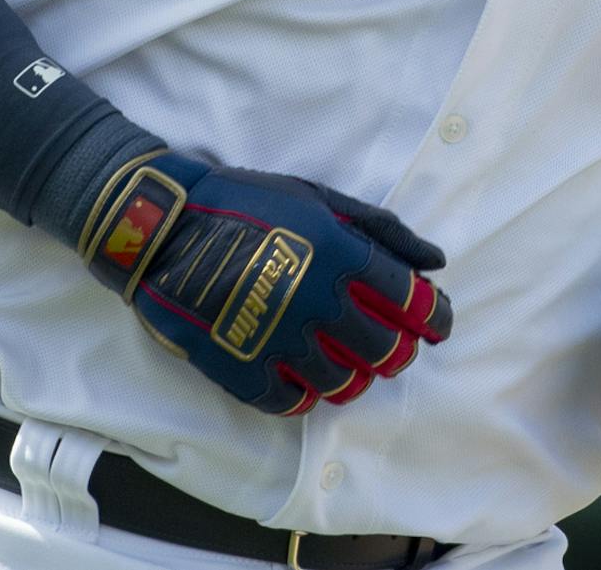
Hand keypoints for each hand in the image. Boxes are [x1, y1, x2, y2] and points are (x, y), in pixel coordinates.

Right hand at [79, 151, 452, 415]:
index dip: (434, 316)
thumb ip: (380, 228)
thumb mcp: (317, 197)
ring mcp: (277, 339)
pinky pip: (292, 403)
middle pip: (384, 350)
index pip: (409, 301)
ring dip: (355, 375)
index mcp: (337, 253)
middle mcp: (314, 300)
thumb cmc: (246, 204)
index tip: (436, 322)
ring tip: (348, 361)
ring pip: (343, 383)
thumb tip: (435, 262)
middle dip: (398, 350)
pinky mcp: (241, 368)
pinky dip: (306, 395)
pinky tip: (304, 376)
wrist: (164, 228)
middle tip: (392, 344)